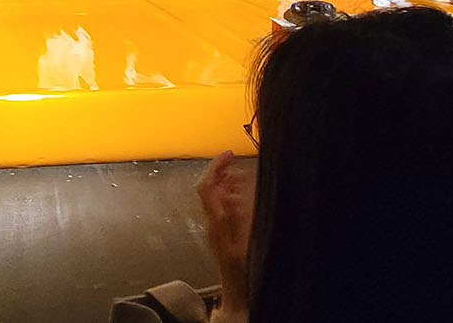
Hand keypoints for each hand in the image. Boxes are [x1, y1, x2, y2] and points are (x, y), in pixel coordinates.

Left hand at [197, 150, 253, 313]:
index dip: (216, 166)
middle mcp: (212, 224)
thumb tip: (234, 189)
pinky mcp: (221, 237)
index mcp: (216, 223)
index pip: (207, 185)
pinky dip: (231, 196)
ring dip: (226, 182)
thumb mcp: (245, 242)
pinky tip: (242, 197)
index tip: (229, 154)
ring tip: (241, 174)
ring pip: (215, 198)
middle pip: (208, 189)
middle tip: (234, 160)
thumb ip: (239, 214)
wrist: (239, 298)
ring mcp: (215, 231)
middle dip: (221, 170)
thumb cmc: (243, 274)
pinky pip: (221, 209)